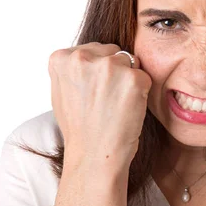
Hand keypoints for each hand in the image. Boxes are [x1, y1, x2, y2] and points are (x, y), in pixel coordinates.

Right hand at [48, 42, 151, 168]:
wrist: (94, 155)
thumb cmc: (79, 128)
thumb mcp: (61, 91)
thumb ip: (72, 68)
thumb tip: (85, 54)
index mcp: (62, 58)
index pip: (93, 50)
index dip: (97, 72)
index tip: (93, 93)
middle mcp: (83, 57)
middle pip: (112, 52)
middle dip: (114, 71)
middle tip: (106, 100)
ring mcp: (109, 66)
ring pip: (130, 62)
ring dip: (128, 80)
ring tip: (116, 105)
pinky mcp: (134, 78)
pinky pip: (144, 76)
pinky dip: (141, 91)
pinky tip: (128, 109)